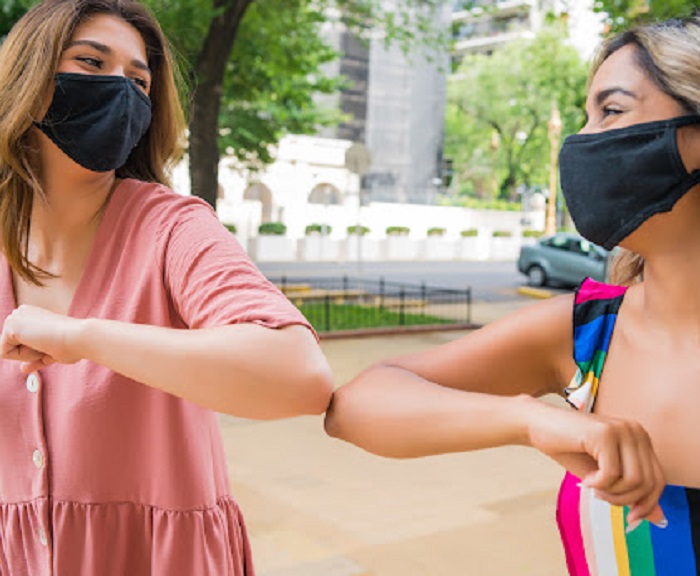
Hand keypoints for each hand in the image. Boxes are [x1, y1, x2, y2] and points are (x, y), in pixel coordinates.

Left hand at [0, 305, 84, 372]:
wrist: (79, 337)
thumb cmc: (72, 345)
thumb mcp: (51, 353)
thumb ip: (35, 359)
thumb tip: (23, 369)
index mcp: (32, 315)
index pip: (20, 344)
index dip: (35, 352)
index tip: (53, 346)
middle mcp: (21, 312)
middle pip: (11, 347)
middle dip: (30, 353)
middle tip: (50, 345)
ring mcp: (16, 316)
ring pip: (7, 350)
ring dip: (27, 355)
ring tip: (46, 344)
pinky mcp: (12, 324)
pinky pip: (5, 352)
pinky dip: (23, 355)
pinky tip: (39, 343)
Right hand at [526, 399, 665, 525]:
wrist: (538, 425)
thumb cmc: (569, 449)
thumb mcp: (604, 475)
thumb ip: (630, 491)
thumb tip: (657, 519)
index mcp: (640, 439)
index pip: (658, 479)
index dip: (647, 504)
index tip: (630, 517)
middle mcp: (636, 431)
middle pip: (649, 482)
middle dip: (626, 500)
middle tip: (602, 498)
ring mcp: (621, 430)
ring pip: (634, 480)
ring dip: (612, 493)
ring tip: (593, 488)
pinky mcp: (605, 433)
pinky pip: (612, 473)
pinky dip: (598, 484)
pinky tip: (585, 479)